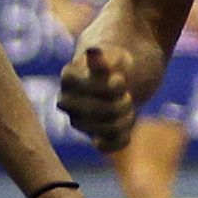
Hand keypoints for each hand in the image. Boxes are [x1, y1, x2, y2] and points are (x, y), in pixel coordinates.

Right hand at [58, 30, 161, 151]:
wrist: (125, 71)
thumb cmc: (119, 61)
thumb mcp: (116, 56)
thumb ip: (104, 59)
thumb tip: (92, 51)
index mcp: (68, 77)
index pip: (86, 91)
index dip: (108, 89)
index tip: (121, 80)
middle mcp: (68, 101)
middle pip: (91, 113)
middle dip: (117, 104)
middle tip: (128, 94)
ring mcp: (79, 120)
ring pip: (101, 130)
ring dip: (123, 119)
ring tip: (130, 104)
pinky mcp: (94, 135)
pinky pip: (106, 146)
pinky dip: (121, 137)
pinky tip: (128, 121)